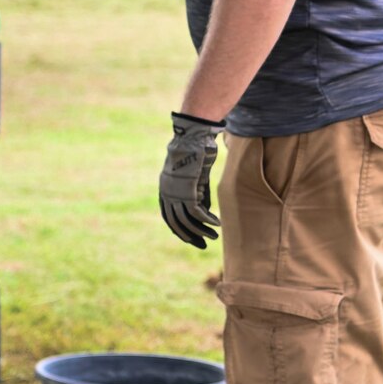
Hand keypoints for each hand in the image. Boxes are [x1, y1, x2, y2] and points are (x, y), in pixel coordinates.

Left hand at [159, 112, 222, 248]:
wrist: (193, 138)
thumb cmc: (195, 154)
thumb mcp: (194, 178)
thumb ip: (196, 195)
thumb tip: (203, 213)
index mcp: (165, 191)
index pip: (170, 218)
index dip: (180, 230)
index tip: (192, 238)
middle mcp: (167, 195)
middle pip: (177, 223)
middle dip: (190, 236)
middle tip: (203, 245)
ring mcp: (176, 194)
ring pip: (187, 221)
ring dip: (202, 231)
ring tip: (214, 236)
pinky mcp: (188, 191)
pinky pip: (198, 213)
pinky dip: (208, 221)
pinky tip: (217, 224)